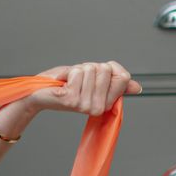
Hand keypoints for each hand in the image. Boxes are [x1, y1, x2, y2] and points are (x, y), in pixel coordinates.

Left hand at [24, 62, 141, 116]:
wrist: (38, 93)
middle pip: (105, 70)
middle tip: (78, 79)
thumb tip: (137, 87)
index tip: (95, 74)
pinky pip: (77, 73)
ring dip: (78, 70)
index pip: (123, 76)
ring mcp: (86, 105)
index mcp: (107, 103)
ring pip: (91, 69)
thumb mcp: (92, 80)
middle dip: (90, 67)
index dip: (109, 68)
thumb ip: (114, 82)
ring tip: (70, 82)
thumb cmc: (64, 84)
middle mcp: (99, 107)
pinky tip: (63, 83)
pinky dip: (68, 72)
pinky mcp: (73, 100)